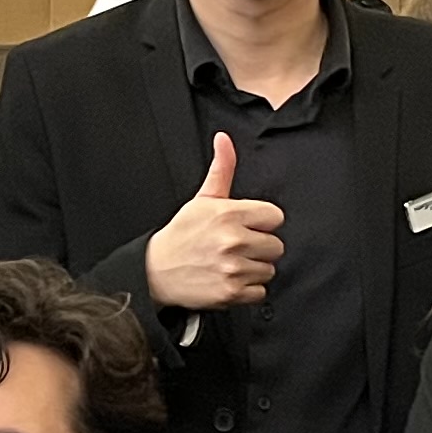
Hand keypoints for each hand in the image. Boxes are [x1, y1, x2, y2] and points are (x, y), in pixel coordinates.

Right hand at [142, 135, 284, 313]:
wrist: (155, 271)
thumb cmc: (181, 235)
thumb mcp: (201, 199)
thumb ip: (221, 170)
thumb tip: (224, 139)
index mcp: (229, 214)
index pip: (275, 217)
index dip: (261, 222)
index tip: (246, 227)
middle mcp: (234, 241)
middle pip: (276, 246)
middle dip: (259, 247)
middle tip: (236, 248)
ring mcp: (234, 268)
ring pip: (269, 270)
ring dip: (253, 269)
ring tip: (230, 264)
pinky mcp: (232, 292)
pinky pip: (260, 292)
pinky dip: (247, 290)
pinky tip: (229, 280)